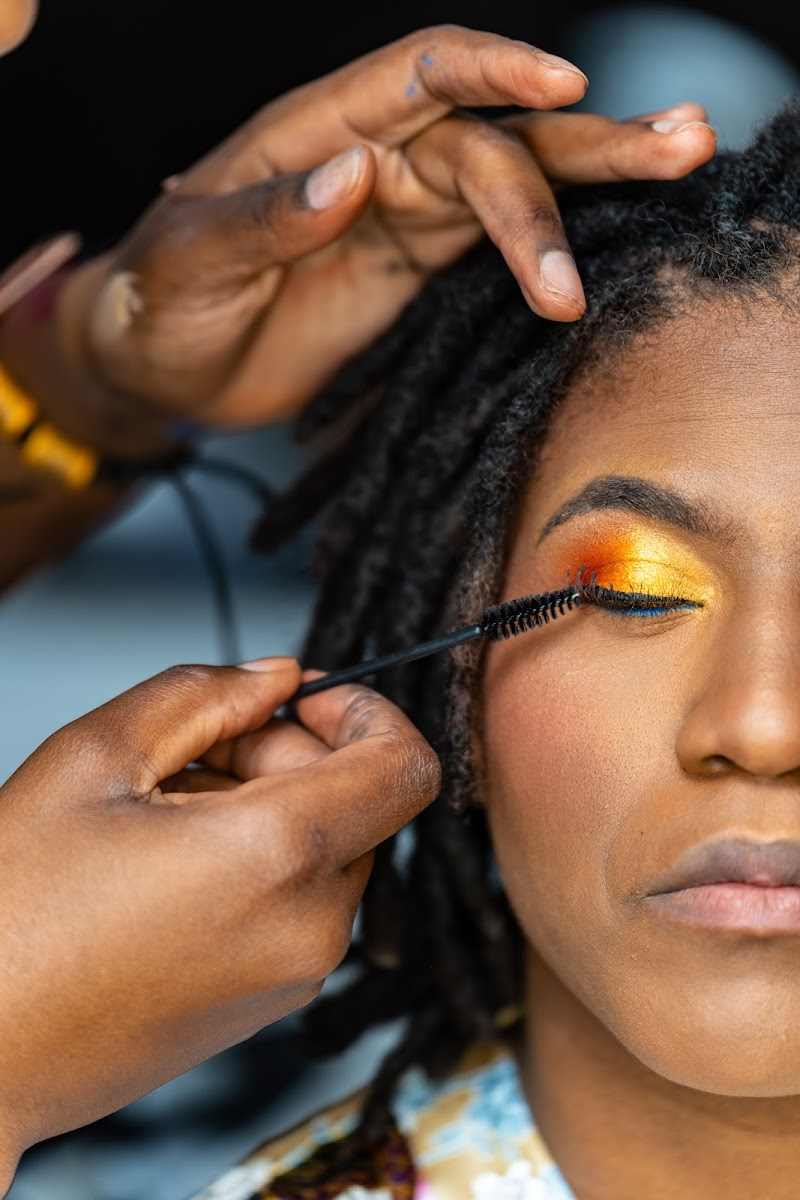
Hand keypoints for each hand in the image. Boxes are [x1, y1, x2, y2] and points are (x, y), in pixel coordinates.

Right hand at [0, 658, 437, 1185]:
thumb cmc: (15, 919)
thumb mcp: (95, 759)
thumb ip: (203, 695)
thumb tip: (275, 677)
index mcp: (279, 855)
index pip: (407, 764)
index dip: (365, 710)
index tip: (307, 699)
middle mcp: (311, 924)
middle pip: (360, 800)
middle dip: (290, 755)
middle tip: (196, 755)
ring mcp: (297, 972)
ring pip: (330, 848)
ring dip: (271, 808)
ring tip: (168, 817)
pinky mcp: (274, 1001)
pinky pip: (305, 901)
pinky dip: (263, 863)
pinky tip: (176, 867)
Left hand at [57, 25, 714, 430]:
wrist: (163, 371)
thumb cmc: (159, 304)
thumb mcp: (189, 262)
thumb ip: (268, 220)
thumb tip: (354, 178)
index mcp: (318, 132)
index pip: (420, 76)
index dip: (492, 70)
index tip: (561, 83)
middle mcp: (377, 163)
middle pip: (496, 134)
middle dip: (585, 138)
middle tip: (679, 140)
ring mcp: (404, 220)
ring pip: (513, 189)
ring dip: (593, 185)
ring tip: (680, 166)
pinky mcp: (417, 275)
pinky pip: (495, 253)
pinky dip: (550, 252)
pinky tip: (606, 247)